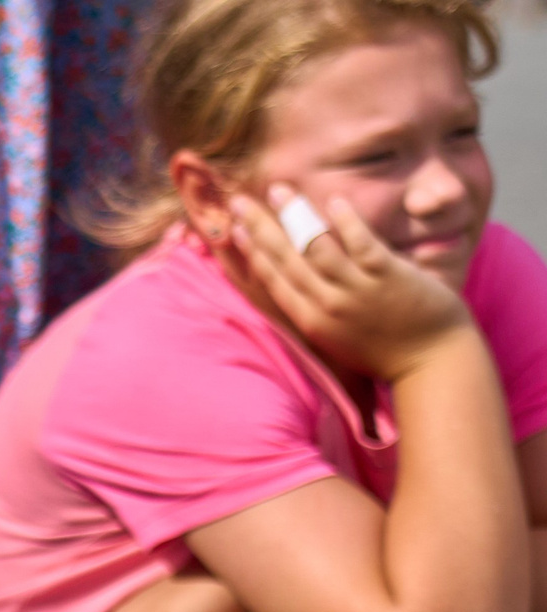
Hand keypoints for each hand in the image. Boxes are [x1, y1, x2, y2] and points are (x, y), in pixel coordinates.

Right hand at [230, 188, 471, 382]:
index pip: (273, 281)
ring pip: (316, 248)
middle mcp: (326, 307)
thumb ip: (321, 308)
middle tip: (241, 201)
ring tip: (279, 190)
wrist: (433, 364)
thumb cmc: (388, 352)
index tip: (235, 229)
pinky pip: (360, 243)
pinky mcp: (387, 277)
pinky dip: (345, 221)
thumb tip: (305, 280)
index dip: (252, 252)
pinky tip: (333, 200)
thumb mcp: (341, 337)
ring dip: (294, 216)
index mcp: (311, 323)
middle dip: (260, 228)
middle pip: (286, 260)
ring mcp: (356, 292)